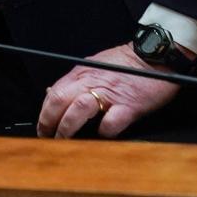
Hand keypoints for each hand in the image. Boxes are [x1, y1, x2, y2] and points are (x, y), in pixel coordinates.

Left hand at [37, 43, 179, 138]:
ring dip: (67, 127)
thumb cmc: (127, 64)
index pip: (54, 93)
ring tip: (63, 141)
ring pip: (78, 109)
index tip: (42, 127)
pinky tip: (101, 136)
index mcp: (82, 73)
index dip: (44, 112)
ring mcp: (110, 93)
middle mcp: (92, 81)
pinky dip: (103, 131)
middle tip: (47, 138)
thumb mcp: (94, 65)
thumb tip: (53, 92)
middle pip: (60, 100)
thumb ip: (76, 80)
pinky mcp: (129, 105)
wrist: (155, 55)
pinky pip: (111, 122)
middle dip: (48, 122)